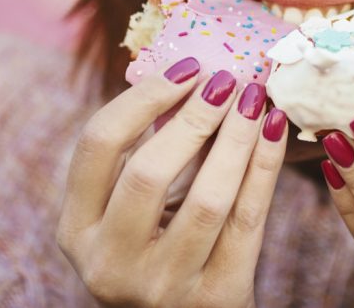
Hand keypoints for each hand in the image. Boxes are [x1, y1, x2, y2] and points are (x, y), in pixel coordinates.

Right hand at [56, 57, 288, 306]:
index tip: (186, 69)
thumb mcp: (132, 214)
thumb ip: (147, 157)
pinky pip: (248, 220)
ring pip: (207, 198)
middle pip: (148, 172)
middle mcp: (108, 263)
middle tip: (227, 81)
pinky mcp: (214, 297)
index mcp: (77, 230)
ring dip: (237, 138)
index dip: (142, 98)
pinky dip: (265, 167)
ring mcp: (162, 286)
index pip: (98, 145)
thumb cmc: (160, 251)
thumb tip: (193, 76)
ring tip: (255, 101)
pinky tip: (275, 131)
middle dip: (194, 118)